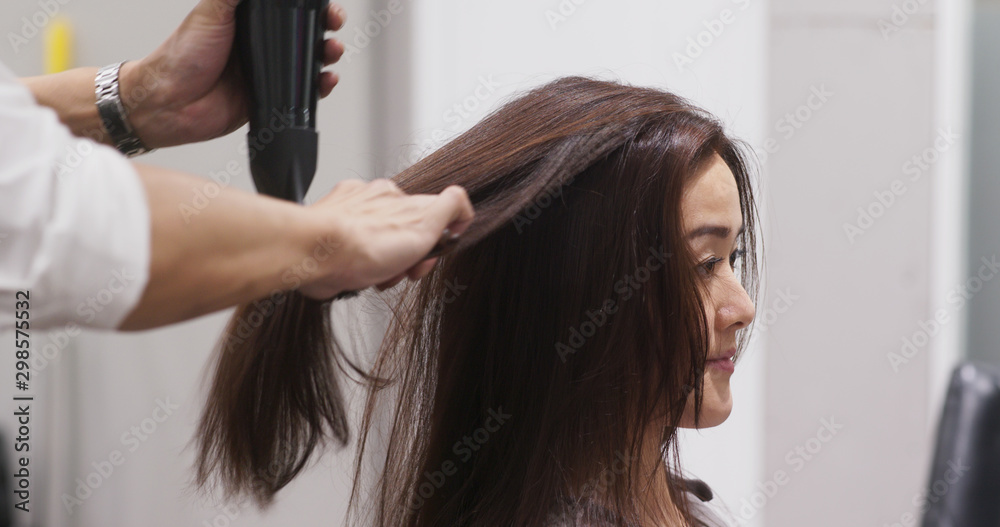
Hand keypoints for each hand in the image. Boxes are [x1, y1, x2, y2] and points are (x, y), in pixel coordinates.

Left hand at [121, 0, 346, 148]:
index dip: (308, 6)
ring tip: (333, 52)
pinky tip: (325, 81)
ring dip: (326, 56)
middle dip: (325, 29)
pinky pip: (300, 92)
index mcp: (246, 21)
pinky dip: (318, 88)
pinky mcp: (268, 98)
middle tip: (333, 27)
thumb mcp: (211, 11)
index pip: (285, 8)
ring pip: (307, 63)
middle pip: (303, 34)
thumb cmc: (180, 57)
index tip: (324, 5)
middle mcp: (258, 45)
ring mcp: (265, 72)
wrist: (169, 103)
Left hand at [298, 180, 475, 299]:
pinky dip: (359, 267)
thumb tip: (463, 204)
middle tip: (403, 272)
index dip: (435, 243)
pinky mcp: (331, 232)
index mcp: (400, 197)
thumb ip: (451, 207)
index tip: (428, 257)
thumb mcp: (425, 223)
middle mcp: (376, 201)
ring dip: (385, 267)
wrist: (315, 254)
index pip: (433, 215)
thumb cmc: (362, 245)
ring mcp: (352, 216)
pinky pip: (354, 252)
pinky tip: (357, 275)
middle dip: (408, 258)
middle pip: (406, 232)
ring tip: (377, 278)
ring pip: (380, 245)